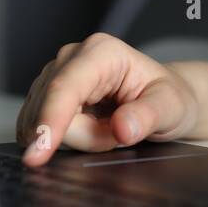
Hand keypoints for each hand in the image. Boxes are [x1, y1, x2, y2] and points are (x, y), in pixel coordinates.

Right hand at [14, 33, 198, 165]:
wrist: (160, 100)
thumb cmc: (166, 98)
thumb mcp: (170, 107)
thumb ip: (148, 116)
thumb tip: (122, 128)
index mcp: (102, 51)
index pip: (65, 88)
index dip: (50, 121)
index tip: (39, 155)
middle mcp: (71, 57)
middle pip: (51, 110)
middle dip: (83, 136)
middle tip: (118, 133)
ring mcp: (54, 75)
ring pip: (41, 122)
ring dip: (77, 138)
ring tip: (107, 128)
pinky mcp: (44, 95)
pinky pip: (37, 127)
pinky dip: (64, 138)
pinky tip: (88, 130)